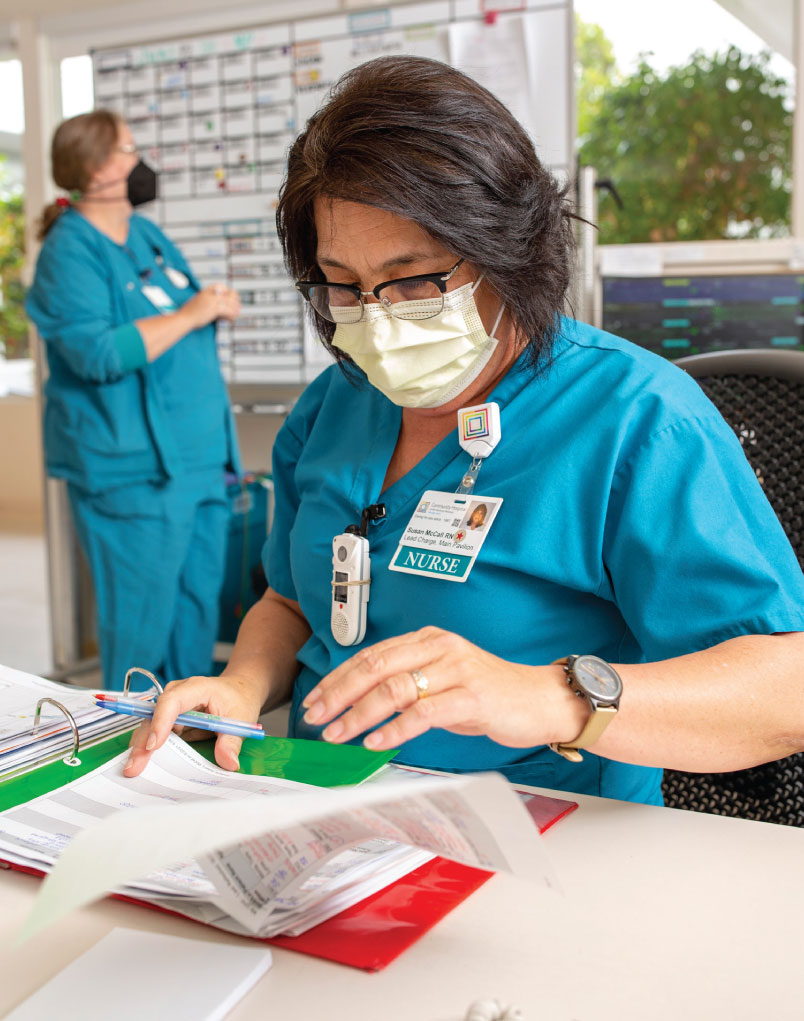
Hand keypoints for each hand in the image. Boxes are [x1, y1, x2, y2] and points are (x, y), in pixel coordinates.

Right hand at [123, 672, 263, 776]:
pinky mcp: (169, 720)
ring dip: (140, 748)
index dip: (161, 722)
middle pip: (154, 716)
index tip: (154, 745)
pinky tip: (142, 766)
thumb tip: (228, 763)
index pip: (172, 702)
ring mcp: (170, 707)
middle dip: (143, 742)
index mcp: (196, 688)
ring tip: (132, 770)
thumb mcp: (242, 718)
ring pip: (149, 726)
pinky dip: (148, 750)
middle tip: (134, 767)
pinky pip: (155, 734)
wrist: (238, 690)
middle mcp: (177, 694)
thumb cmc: (239, 699)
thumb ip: (232, 741)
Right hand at [180, 284, 240, 328]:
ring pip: (229, 302)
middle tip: (237, 308)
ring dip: (235, 309)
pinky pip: (227, 310)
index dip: (229, 292)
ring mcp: (212, 300)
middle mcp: (209, 294)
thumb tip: (218, 307)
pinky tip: (231, 319)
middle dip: (235, 301)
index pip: (221, 287)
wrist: (183, 319)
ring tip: (236, 314)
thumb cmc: (189, 314)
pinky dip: (231, 315)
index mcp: (205, 291)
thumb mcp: (198, 302)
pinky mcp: (213, 308)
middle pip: (228, 293)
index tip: (232, 299)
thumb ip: (207, 301)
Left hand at [301, 627, 585, 751]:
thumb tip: (360, 702)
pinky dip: (395, 728)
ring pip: (395, 688)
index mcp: (428, 640)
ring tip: (338, 734)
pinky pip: (425, 712)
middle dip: (340, 694)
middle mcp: (440, 647)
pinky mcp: (472, 697)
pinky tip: (376, 742)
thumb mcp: (444, 679)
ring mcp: (457, 670)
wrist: (541, 700)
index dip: (338, 678)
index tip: (315, 700)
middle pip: (376, 667)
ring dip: (360, 714)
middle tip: (316, 717)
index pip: (371, 655)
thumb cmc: (489, 693)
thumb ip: (409, 683)